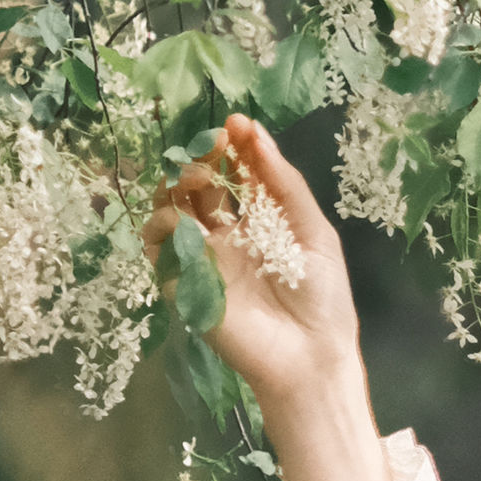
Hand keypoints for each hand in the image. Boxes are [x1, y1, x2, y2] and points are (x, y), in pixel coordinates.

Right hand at [143, 116, 359, 418]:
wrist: (309, 355)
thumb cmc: (321, 297)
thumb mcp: (314, 232)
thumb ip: (284, 185)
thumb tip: (255, 133)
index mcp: (259, 221)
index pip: (235, 173)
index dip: (232, 147)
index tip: (236, 125)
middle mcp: (226, 234)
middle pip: (198, 184)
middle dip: (202, 158)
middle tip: (215, 145)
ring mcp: (202, 257)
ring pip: (171, 207)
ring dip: (177, 184)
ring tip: (198, 177)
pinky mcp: (184, 282)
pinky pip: (160, 246)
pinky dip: (164, 224)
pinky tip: (185, 218)